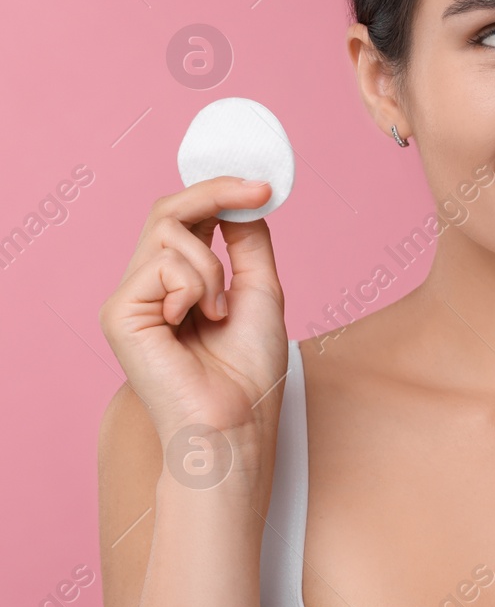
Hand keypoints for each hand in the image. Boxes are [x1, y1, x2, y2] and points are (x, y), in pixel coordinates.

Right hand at [99, 178, 288, 487]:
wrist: (236, 420)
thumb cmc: (249, 371)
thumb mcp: (260, 292)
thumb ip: (248, 246)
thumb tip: (243, 202)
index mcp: (179, 283)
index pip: (186, 219)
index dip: (218, 192)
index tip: (263, 186)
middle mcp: (148, 286)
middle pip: (168, 211)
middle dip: (215, 193)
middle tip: (256, 192)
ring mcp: (129, 298)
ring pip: (169, 233)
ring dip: (213, 267)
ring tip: (220, 311)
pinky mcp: (119, 312)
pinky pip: (162, 264)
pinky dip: (196, 287)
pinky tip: (196, 322)